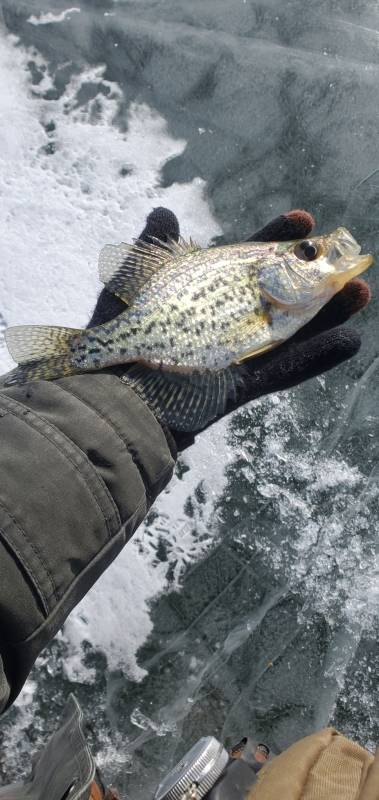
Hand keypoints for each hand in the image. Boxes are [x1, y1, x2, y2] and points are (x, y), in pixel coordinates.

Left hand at [89, 207, 369, 450]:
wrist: (114, 395)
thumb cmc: (121, 337)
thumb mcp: (134, 284)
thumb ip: (153, 249)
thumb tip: (164, 213)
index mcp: (204, 295)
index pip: (247, 260)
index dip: (275, 239)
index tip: (304, 219)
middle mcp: (225, 323)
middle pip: (278, 295)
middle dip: (313, 276)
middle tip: (345, 256)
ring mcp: (236, 355)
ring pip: (290, 332)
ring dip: (327, 314)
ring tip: (360, 291)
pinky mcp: (240, 388)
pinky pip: (284, 372)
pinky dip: (316, 359)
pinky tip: (350, 340)